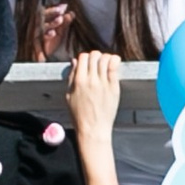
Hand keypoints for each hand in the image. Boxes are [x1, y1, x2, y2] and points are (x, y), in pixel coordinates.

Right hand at [36, 0, 76, 58]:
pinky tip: (53, 33)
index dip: (55, 8)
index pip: (48, 11)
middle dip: (51, 12)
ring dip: (51, 22)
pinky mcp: (36, 43)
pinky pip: (39, 38)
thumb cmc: (52, 44)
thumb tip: (71, 13)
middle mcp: (38, 26)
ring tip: (60, 20)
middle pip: (42, 15)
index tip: (64, 6)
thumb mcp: (60, 32)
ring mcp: (36, 34)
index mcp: (44, 21)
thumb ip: (65, 22)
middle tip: (61, 10)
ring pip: (42, 26)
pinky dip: (47, 34)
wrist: (47, 61)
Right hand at [66, 48, 120, 165]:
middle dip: (95, 56)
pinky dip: (115, 60)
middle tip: (97, 63)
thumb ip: (72, 77)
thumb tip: (75, 61)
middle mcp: (91, 80)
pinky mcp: (113, 88)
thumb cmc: (80, 115)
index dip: (85, 57)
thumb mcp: (69, 95)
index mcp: (78, 81)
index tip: (88, 63)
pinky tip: (114, 62)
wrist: (93, 129)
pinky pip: (114, 67)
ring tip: (106, 64)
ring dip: (105, 58)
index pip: (83, 57)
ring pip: (105, 58)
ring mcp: (103, 83)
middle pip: (94, 55)